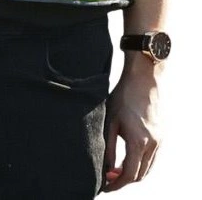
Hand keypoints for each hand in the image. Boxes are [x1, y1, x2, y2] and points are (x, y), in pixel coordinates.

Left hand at [102, 57, 162, 191]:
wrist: (142, 79)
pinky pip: (152, 157)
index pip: (128, 175)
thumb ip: (109, 148)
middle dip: (123, 180)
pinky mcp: (161, 135)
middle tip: (109, 178)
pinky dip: (141, 163)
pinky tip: (129, 157)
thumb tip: (106, 169)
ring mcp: (159, 140)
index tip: (105, 186)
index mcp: (138, 142)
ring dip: (133, 173)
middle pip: (139, 175)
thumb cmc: (123, 97)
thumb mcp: (110, 122)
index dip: (116, 184)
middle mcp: (152, 144)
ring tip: (116, 169)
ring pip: (147, 168)